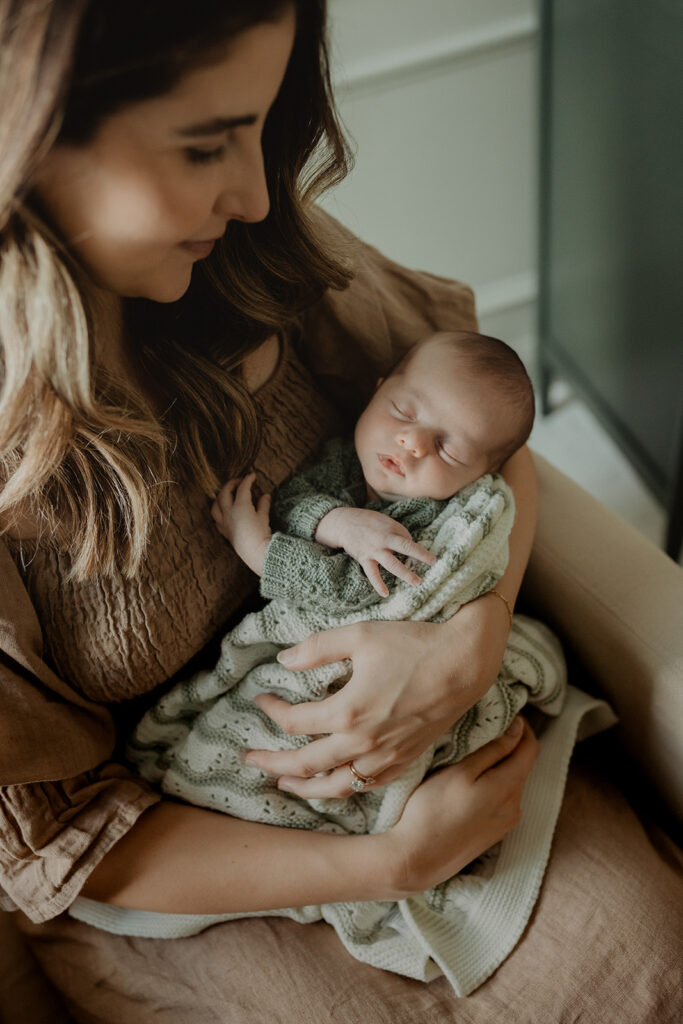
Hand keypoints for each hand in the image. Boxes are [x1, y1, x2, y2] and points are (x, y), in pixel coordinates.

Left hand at [211, 473, 270, 575]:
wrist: (255, 552)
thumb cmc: (261, 534)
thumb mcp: (264, 517)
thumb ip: (263, 504)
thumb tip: (265, 495)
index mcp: (240, 506)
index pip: (242, 488)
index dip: (247, 480)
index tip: (252, 475)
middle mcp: (229, 512)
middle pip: (225, 492)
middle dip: (231, 484)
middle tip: (239, 481)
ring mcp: (224, 522)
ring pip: (215, 505)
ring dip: (220, 496)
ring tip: (227, 493)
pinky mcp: (223, 531)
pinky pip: (216, 518)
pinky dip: (219, 510)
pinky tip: (224, 510)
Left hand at [245, 597, 509, 796]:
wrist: (464, 662)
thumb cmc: (413, 644)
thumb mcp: (359, 636)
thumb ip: (317, 648)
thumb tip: (284, 659)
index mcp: (348, 712)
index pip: (294, 722)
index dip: (271, 710)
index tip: (261, 698)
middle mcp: (364, 742)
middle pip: (305, 765)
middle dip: (272, 764)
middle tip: (249, 759)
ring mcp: (386, 756)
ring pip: (336, 785)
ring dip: (305, 787)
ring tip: (284, 785)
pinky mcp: (405, 759)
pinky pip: (366, 785)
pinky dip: (344, 788)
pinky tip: (334, 782)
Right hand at [314, 507, 435, 595]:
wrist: (343, 523)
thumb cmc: (367, 522)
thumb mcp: (384, 521)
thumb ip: (397, 532)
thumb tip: (409, 544)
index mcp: (390, 529)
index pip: (408, 538)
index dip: (414, 546)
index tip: (418, 555)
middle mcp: (383, 540)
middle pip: (404, 547)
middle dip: (419, 555)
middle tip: (433, 562)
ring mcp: (373, 550)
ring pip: (392, 564)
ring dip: (405, 573)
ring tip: (417, 582)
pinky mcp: (364, 559)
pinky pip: (372, 574)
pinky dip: (378, 584)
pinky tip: (385, 594)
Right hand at [381, 717, 538, 895]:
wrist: (416, 859)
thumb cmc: (432, 809)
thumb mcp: (460, 771)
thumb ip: (493, 750)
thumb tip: (519, 729)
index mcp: (509, 787)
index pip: (531, 748)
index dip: (522, 727)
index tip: (505, 713)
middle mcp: (515, 806)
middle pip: (521, 765)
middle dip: (509, 745)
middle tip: (482, 730)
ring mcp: (505, 823)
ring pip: (511, 783)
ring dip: (499, 766)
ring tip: (472, 756)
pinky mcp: (493, 834)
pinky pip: (502, 800)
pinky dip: (493, 785)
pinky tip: (470, 785)